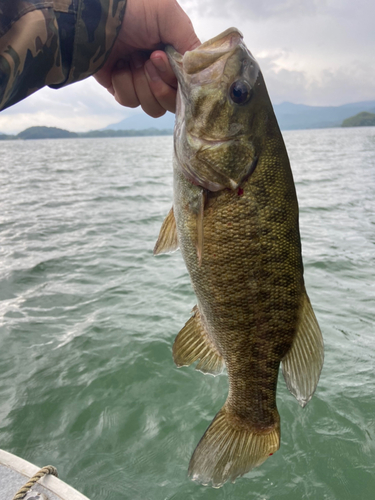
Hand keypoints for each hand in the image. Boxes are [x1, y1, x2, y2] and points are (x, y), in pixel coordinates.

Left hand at [94, 0, 199, 116]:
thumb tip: (200, 73)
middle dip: (159, 85)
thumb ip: (190, 44)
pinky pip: (130, 101)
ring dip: (141, 84)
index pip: (187, 87)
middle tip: (146, 59)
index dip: (175, 81)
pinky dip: (123, 84)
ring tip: (130, 59)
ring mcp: (141, 83)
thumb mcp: (170, 17)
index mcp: (175, 57)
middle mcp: (160, 72)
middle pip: (171, 103)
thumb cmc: (133, 9)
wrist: (96, 15)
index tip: (159, 57)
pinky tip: (118, 65)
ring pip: (152, 107)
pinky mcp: (121, 89)